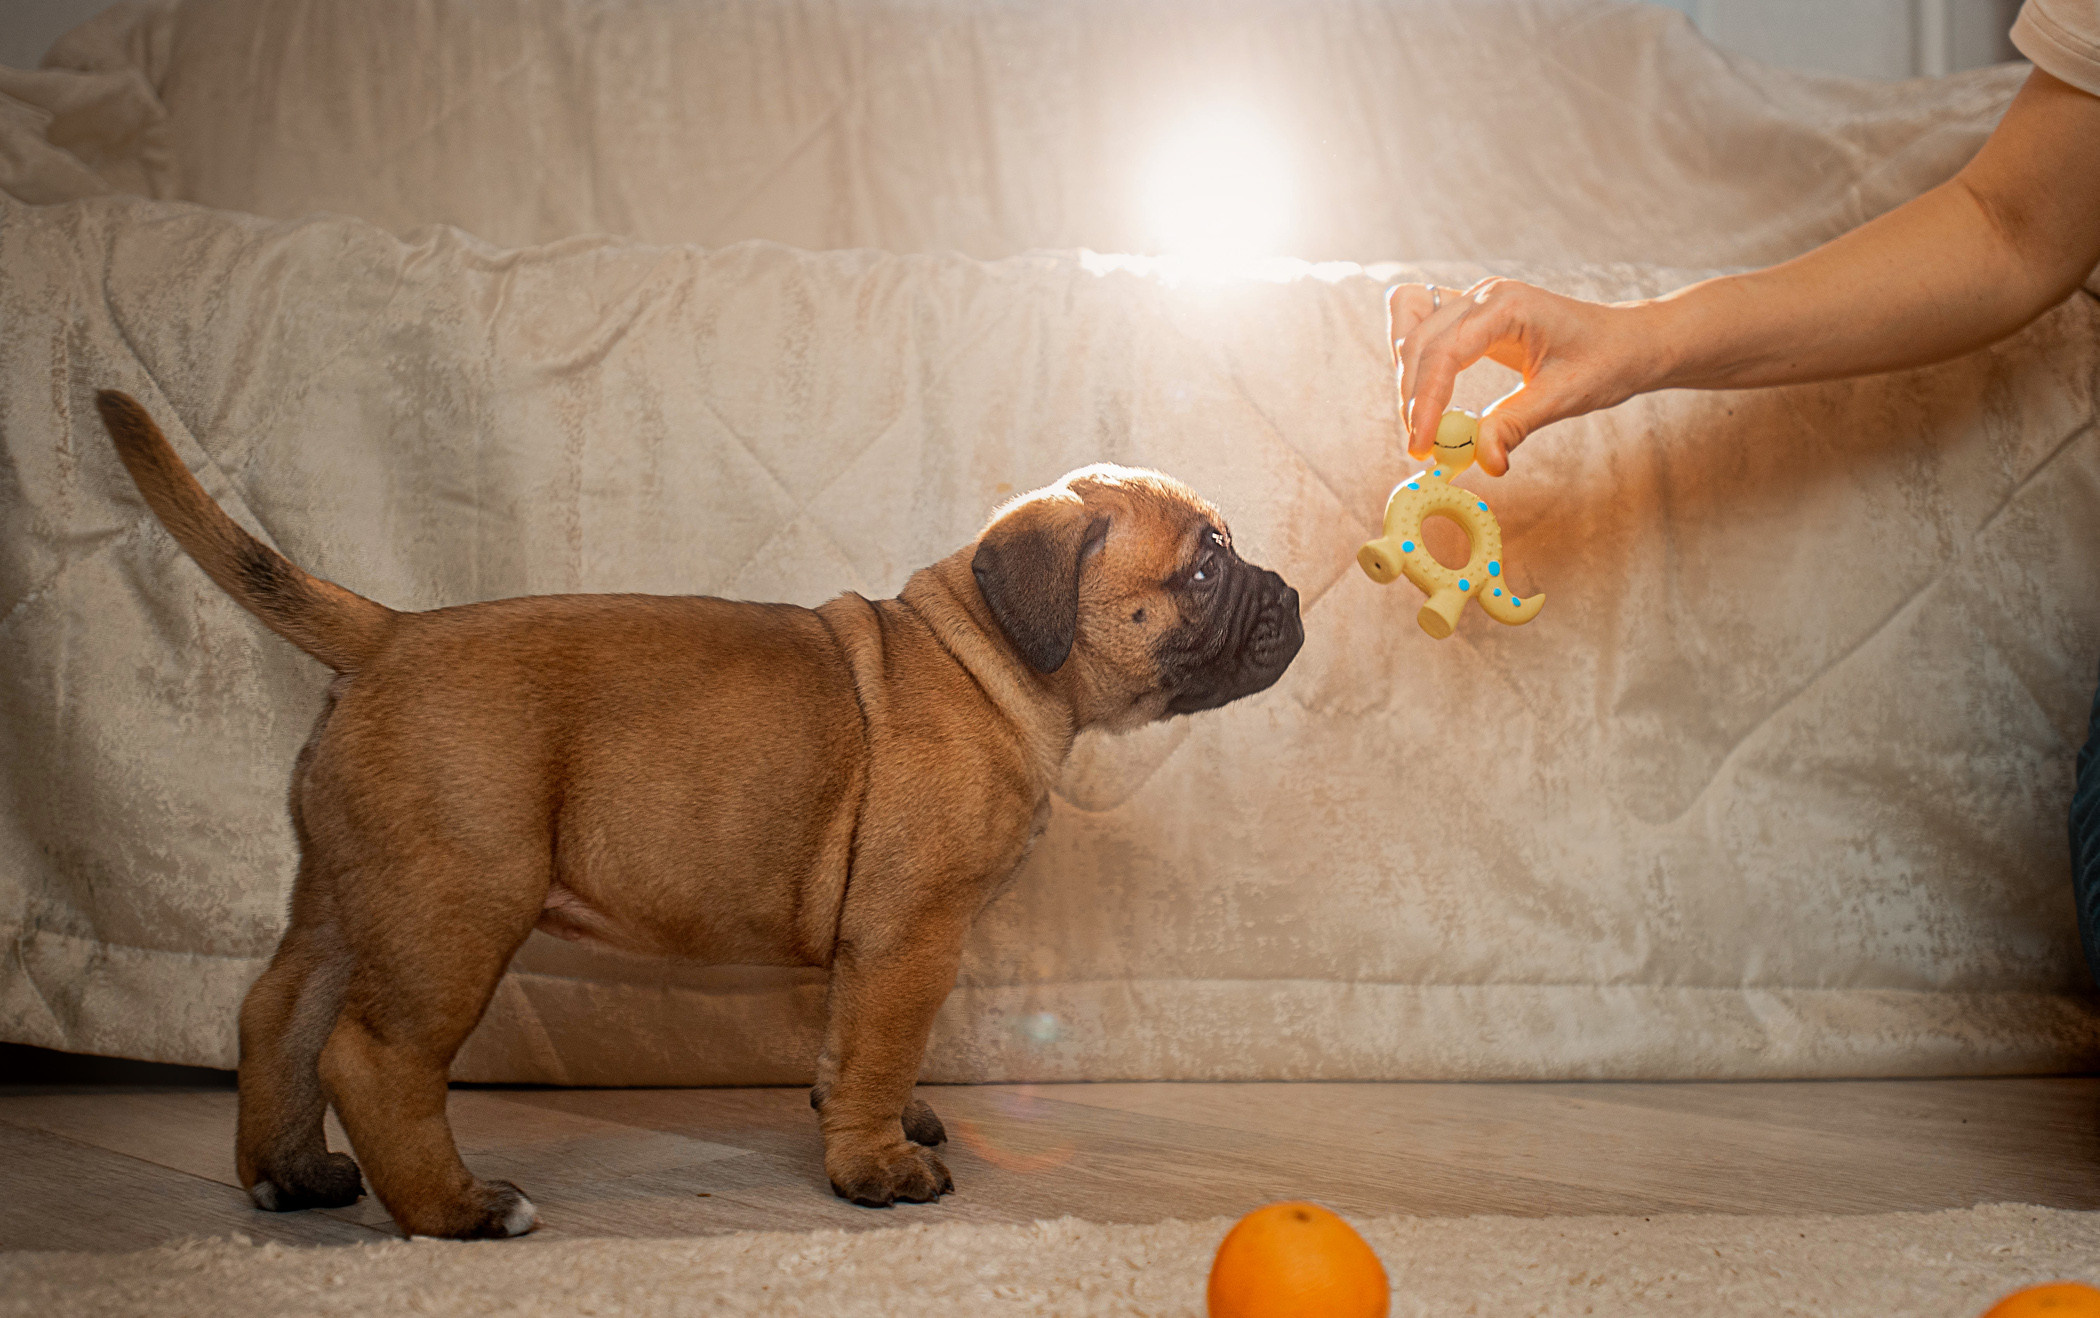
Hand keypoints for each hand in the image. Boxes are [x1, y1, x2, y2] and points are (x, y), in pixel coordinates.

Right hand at [1387, 278, 1665, 474]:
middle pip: (1418, 342)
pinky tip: (1424, 392)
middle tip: (1423, 447)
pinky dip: (1412, 357)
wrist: (1628, 341)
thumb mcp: (1564, 397)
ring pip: (1410, 326)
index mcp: (1507, 306)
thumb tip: (1484, 463)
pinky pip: (1420, 323)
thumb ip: (1516, 425)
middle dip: (1413, 398)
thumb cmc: (1606, 360)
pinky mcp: (1470, 313)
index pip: (1445, 353)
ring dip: (1406, 374)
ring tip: (1421, 420)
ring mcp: (1474, 299)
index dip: (1426, 403)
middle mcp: (1483, 295)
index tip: (1422, 447)